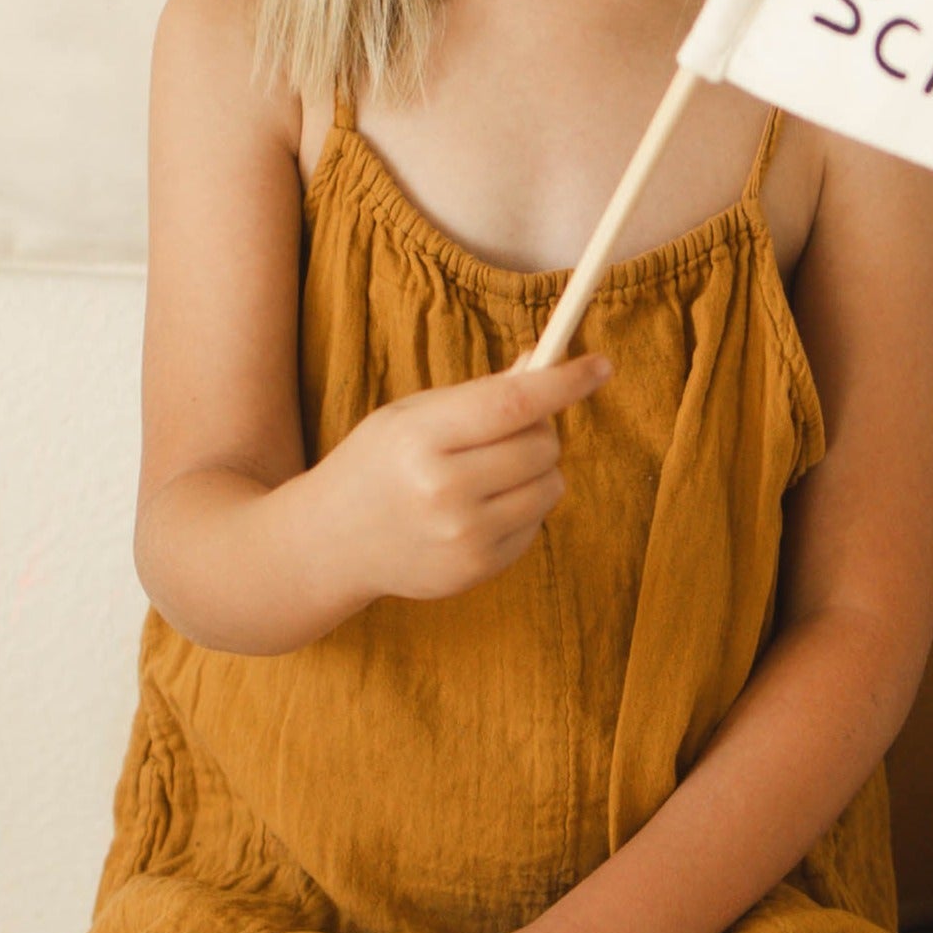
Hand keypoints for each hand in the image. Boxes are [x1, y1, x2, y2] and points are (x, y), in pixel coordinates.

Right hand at [317, 355, 605, 607]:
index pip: (513, 404)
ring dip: (536, 470)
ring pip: (550, 485)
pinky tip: (479, 507)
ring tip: (491, 471)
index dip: (564, 382)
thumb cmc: (378, 463)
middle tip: (506, 430)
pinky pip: (537, 523)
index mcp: (423, 439)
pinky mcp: (477, 569)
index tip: (600, 365)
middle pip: (541, 444)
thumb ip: (483, 392)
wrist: (333, 542)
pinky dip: (523, 507)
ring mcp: (463, 537)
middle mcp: (444, 491)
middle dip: (539, 429)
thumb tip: (546, 363)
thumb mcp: (415, 414)